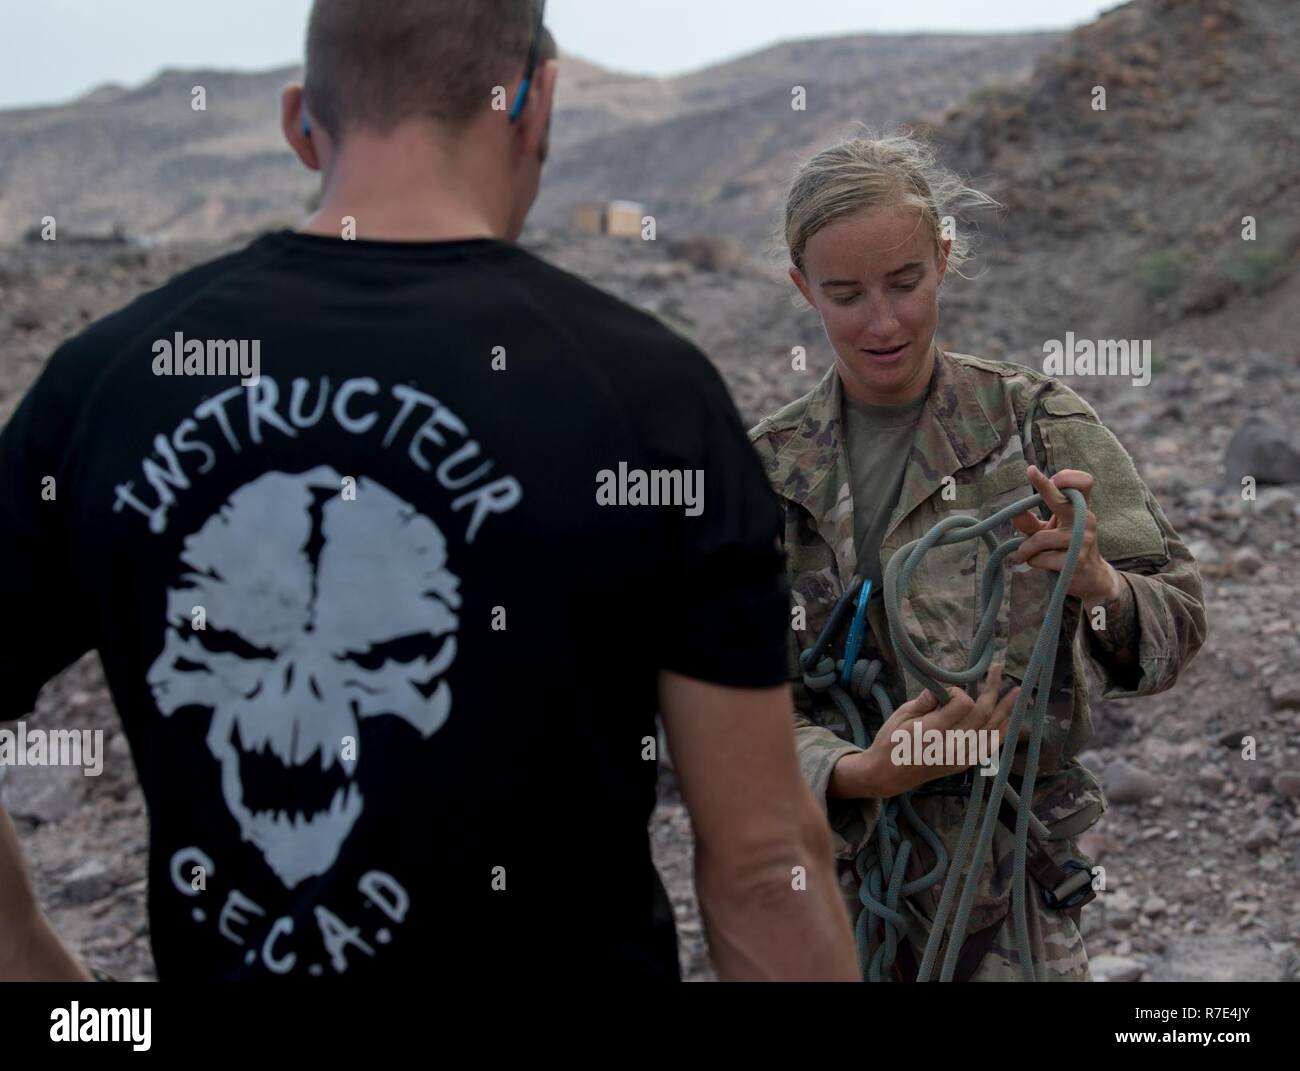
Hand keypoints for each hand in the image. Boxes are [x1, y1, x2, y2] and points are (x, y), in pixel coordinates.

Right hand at [832, 664, 1019, 798]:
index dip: (960, 691)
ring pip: (992, 729)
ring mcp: (961, 756)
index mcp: (933, 731)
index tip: (948, 690)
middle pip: (982, 714)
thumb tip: (945, 689)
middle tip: (998, 669)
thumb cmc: (890, 741)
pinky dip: (1000, 731)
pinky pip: (989, 745)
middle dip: (993, 689)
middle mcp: (952, 745)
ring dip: (1005, 709)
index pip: (963, 704)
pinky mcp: (964, 763)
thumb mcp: (901, 715)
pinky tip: (1008, 718)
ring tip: (1016, 692)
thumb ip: (926, 701)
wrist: (889, 775)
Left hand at [1011, 465, 1120, 606]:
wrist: (1091, 578)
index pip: (1083, 484)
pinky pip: (1040, 558)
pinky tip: (1043, 565)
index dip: (1068, 476)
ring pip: (1039, 539)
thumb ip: (1031, 523)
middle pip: (1062, 500)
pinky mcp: (1076, 561)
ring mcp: (1083, 540)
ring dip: (1026, 549)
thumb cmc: (1066, 549)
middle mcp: (1085, 520)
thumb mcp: (1049, 532)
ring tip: (1028, 555)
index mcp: (1081, 508)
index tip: (1050, 474)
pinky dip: (1033, 562)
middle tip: (1030, 471)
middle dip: (1046, 487)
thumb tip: (1014, 513)